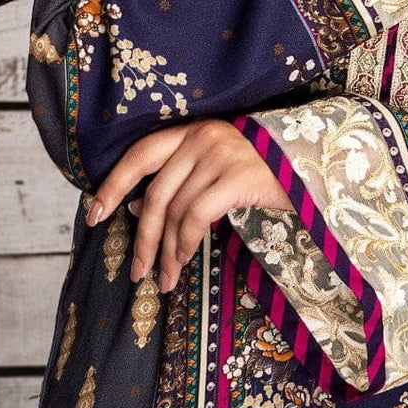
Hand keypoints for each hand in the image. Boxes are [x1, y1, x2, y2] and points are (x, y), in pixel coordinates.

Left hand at [85, 118, 293, 293]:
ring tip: (166, 277)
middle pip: (155, 192)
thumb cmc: (263, 169)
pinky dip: (186, 243)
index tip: (95, 214)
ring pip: (175, 210)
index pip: (141, 153)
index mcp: (193, 130)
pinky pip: (197, 216)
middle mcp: (203, 136)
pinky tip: (185, 259)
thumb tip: (135, 209)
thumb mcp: (216, 168)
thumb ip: (180, 181)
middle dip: (143, 238)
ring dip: (167, 251)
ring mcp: (220, 153)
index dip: (114, 184)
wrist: (312, 164)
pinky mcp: (238, 175)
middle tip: (138, 272)